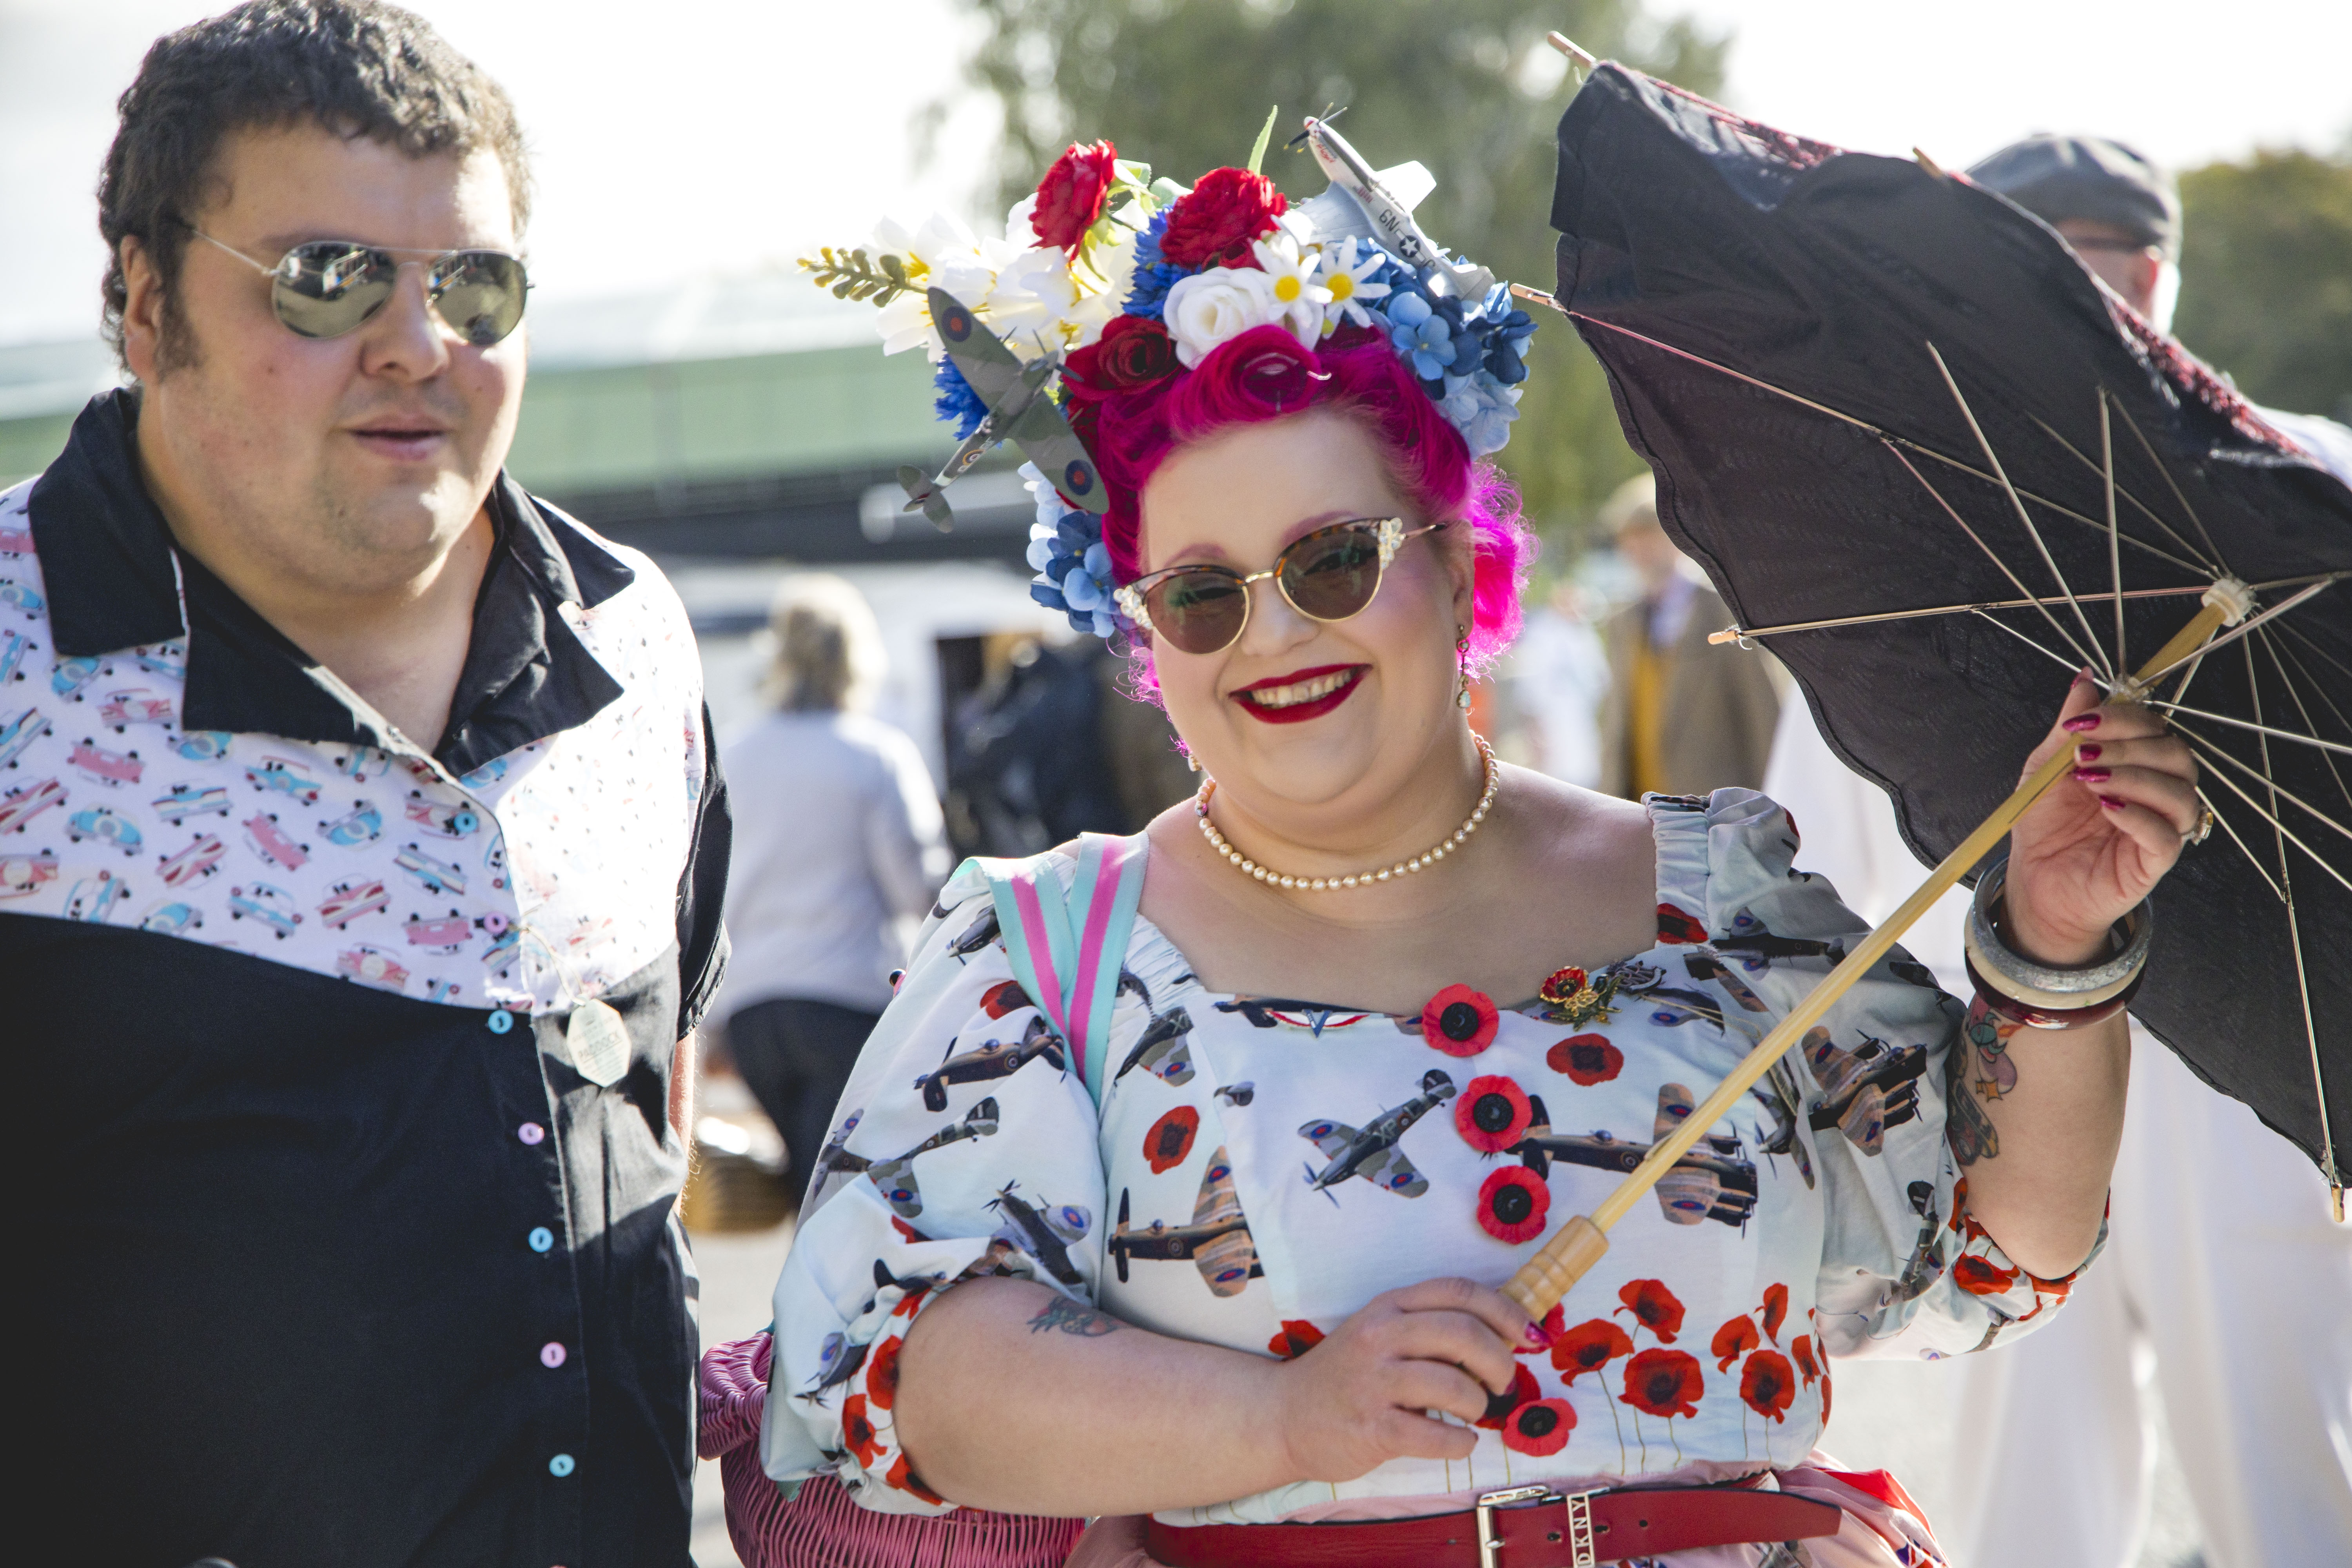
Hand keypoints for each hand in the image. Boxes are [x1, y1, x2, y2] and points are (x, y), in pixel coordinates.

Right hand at [1269, 1276, 1533, 1483]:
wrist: (1285, 1416)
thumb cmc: (1348, 1376)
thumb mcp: (1381, 1333)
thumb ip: (1431, 1327)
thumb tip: (1508, 1335)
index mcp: (1388, 1307)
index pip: (1459, 1290)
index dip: (1505, 1310)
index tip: (1528, 1335)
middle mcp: (1379, 1336)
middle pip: (1464, 1334)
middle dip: (1500, 1361)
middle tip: (1502, 1382)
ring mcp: (1373, 1383)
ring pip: (1455, 1387)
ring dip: (1479, 1404)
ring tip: (1471, 1412)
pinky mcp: (1371, 1428)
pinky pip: (1437, 1436)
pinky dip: (1460, 1443)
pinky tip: (1457, 1441)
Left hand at [2005, 672, 2198, 965]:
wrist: (2035, 879)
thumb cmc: (2046, 823)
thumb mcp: (2047, 766)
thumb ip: (2069, 725)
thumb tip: (2084, 679)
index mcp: (2137, 763)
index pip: (2154, 728)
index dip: (2124, 719)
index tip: (2081, 724)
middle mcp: (2158, 791)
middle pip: (2175, 755)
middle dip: (2129, 747)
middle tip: (2084, 756)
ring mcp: (2162, 826)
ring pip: (2180, 793)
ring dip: (2136, 778)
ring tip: (2091, 782)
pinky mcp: (2156, 861)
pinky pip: (2168, 835)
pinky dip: (2139, 816)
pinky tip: (2107, 809)